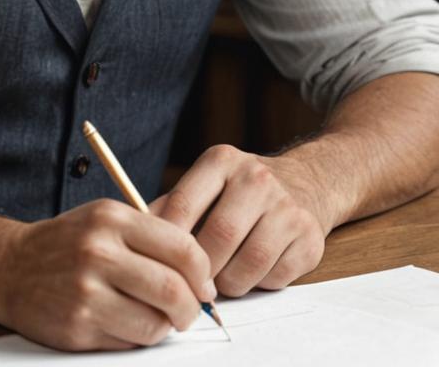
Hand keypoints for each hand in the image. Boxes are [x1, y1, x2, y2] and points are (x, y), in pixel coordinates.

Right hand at [0, 199, 215, 351]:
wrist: (9, 267)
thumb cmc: (67, 243)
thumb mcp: (105, 219)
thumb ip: (149, 235)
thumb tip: (202, 269)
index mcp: (112, 218)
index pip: (181, 247)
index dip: (203, 272)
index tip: (205, 284)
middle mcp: (99, 250)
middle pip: (173, 289)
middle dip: (192, 308)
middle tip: (190, 311)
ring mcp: (86, 290)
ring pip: (155, 323)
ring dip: (166, 327)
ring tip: (157, 318)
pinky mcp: (77, 325)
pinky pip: (130, 342)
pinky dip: (139, 338)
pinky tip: (128, 323)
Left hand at [152, 145, 328, 296]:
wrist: (307, 182)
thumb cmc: (241, 191)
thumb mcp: (206, 183)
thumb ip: (171, 206)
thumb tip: (135, 233)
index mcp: (221, 161)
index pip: (183, 205)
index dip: (168, 242)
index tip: (161, 263)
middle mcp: (256, 178)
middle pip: (217, 239)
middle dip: (201, 269)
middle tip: (193, 282)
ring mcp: (287, 207)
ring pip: (247, 266)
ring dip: (230, 283)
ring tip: (224, 276)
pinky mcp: (310, 237)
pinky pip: (275, 278)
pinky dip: (259, 284)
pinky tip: (255, 269)